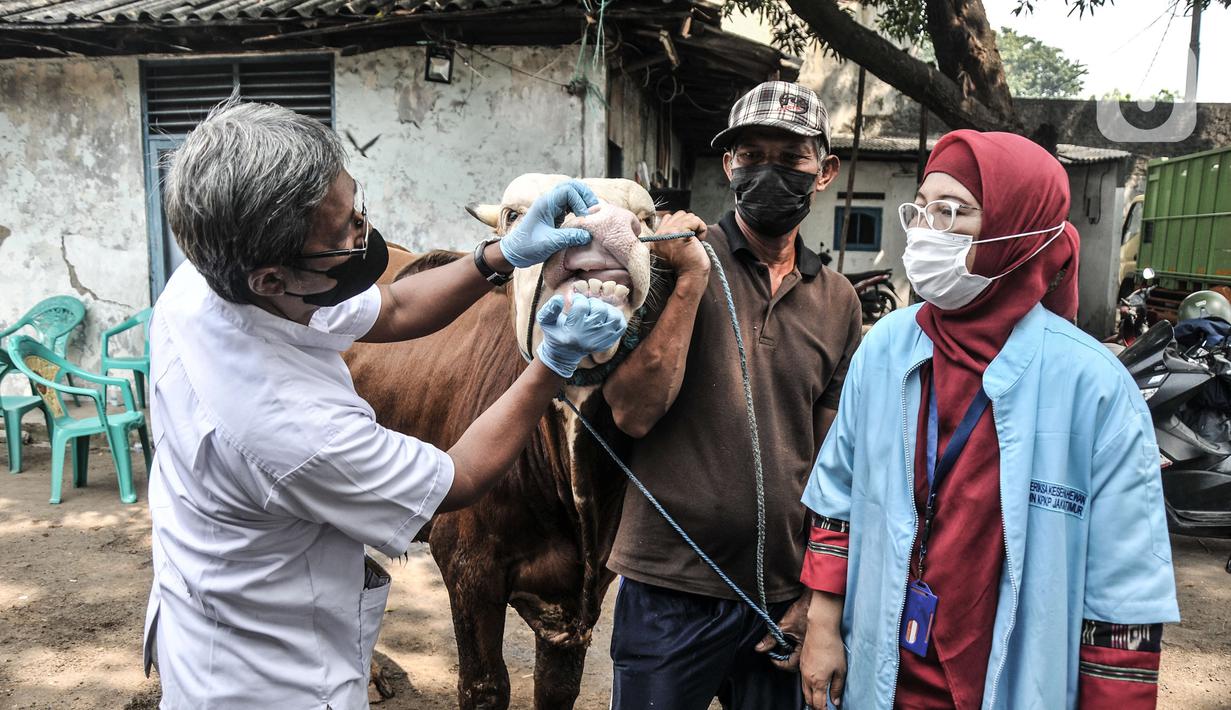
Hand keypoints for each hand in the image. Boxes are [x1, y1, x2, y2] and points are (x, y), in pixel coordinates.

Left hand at [500, 180, 598, 267]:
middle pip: (571, 186)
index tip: (584, 218)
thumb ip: (569, 237)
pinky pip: (569, 205)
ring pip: (571, 194)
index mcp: (545, 203)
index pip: (568, 190)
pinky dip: (579, 209)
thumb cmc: (527, 246)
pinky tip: (583, 220)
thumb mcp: (549, 243)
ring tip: (591, 214)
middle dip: (585, 195)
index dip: (580, 201)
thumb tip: (588, 235)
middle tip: (594, 210)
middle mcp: (548, 201)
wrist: (514, 252)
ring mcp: (551, 207)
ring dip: (583, 201)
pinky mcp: (554, 215)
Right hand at [535, 294, 626, 377]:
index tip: (575, 301)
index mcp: (572, 332)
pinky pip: (621, 326)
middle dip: (592, 302)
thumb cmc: (555, 333)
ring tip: (597, 309)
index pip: (581, 306)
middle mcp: (588, 337)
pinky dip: (616, 317)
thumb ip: (549, 309)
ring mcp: (601, 340)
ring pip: (613, 316)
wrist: (564, 354)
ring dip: (606, 308)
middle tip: (586, 305)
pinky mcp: (608, 342)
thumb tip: (560, 298)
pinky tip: (606, 315)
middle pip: (599, 310)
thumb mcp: (545, 321)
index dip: (578, 298)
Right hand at [650, 211, 709, 275]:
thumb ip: (672, 232)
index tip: (686, 239)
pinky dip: (702, 228)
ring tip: (696, 240)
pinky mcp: (679, 232)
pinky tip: (700, 239)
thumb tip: (682, 217)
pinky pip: (695, 220)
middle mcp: (659, 235)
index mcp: (656, 238)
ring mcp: (668, 233)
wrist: (692, 276)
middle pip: (678, 214)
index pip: (668, 217)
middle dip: (690, 224)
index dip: (682, 225)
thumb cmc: (687, 264)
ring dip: (696, 226)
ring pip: (687, 215)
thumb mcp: (674, 246)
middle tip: (692, 239)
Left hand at [755, 594, 808, 670]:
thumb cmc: (802, 611)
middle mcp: (810, 652)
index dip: (778, 662)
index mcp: (804, 651)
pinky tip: (791, 639)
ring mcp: (812, 647)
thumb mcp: (783, 625)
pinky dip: (795, 647)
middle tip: (775, 651)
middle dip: (783, 659)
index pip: (789, 666)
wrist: (815, 600)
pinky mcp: (812, 641)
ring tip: (782, 644)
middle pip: (794, 664)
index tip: (771, 655)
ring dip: (789, 653)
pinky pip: (803, 650)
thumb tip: (759, 648)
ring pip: (798, 658)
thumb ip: (771, 639)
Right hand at [800, 591, 846, 707]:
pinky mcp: (802, 664)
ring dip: (812, 697)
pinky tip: (816, 684)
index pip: (818, 705)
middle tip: (825, 707)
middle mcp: (807, 678)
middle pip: (809, 700)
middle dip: (816, 706)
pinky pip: (803, 681)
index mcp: (817, 682)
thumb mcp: (840, 670)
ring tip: (821, 698)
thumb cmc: (832, 647)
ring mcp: (803, 671)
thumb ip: (837, 688)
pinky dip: (809, 688)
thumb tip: (835, 701)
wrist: (821, 630)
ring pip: (805, 691)